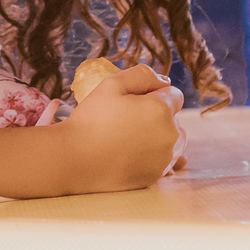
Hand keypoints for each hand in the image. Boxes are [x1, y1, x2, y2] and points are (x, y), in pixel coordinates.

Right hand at [60, 65, 184, 193]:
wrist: (75, 161)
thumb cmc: (91, 120)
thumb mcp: (111, 85)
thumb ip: (142, 74)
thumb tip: (164, 80)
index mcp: (161, 110)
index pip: (174, 95)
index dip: (153, 94)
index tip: (132, 102)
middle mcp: (170, 135)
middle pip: (171, 118)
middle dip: (155, 115)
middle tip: (124, 120)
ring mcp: (164, 158)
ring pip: (167, 139)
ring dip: (153, 135)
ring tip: (124, 137)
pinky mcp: (156, 175)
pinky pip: (159, 159)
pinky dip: (147, 154)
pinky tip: (125, 153)